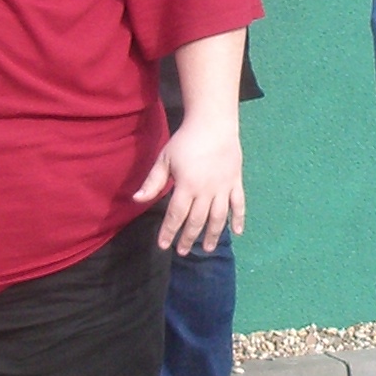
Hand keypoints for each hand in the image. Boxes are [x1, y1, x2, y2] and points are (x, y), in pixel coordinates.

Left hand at [133, 109, 244, 252]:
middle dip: (188, 238)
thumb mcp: (164, 159)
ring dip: (211, 235)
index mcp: (186, 186)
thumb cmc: (185, 140)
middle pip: (196, 221)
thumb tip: (137, 200)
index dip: (169, 232)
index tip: (164, 245)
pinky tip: (237, 233)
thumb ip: (153, 182)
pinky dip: (239, 219)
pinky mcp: (235, 182)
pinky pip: (239, 204)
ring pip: (218, 218)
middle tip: (182, 251)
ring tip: (205, 249)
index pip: (176, 215)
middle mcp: (206, 191)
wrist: (213, 124)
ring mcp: (223, 188)